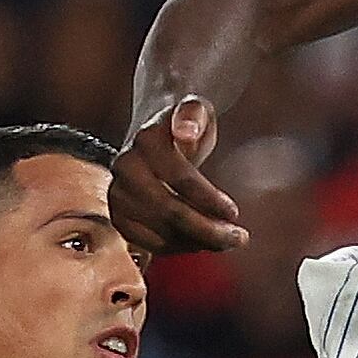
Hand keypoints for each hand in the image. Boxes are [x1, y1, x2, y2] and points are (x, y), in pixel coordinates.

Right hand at [112, 97, 245, 255]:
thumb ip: (194, 114)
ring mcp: (118, 194)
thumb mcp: (197, 109)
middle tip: (239, 238)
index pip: (181, 178)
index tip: (234, 212)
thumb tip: (185, 131)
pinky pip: (148, 244)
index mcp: (146, 140)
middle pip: (170, 211)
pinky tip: (199, 243)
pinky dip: (177, 248)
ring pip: (159, 232)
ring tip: (224, 241)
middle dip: (208, 230)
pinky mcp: (118, 216)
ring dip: (197, 243)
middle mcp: (125, 168)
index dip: (209, 200)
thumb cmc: (185, 124)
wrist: (155, 135)